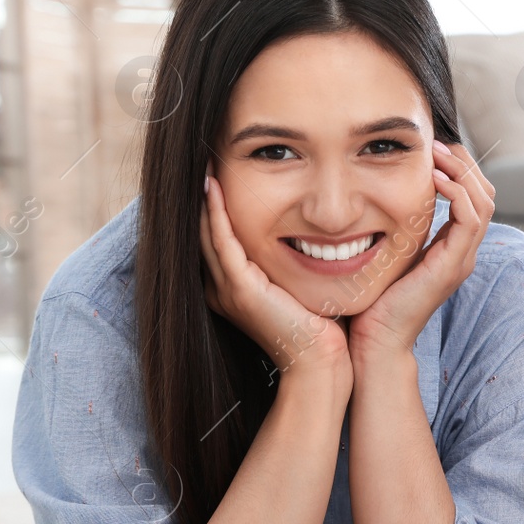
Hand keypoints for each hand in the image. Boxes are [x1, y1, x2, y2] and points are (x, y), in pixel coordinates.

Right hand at [200, 169, 348, 379]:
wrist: (319, 363)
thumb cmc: (321, 329)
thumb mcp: (300, 288)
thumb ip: (294, 264)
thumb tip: (315, 238)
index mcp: (234, 290)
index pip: (217, 240)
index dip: (213, 208)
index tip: (217, 174)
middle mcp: (222, 289)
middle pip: (204, 233)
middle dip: (203, 198)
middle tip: (204, 160)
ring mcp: (227, 290)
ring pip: (206, 233)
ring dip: (203, 198)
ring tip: (203, 165)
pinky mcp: (240, 289)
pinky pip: (221, 241)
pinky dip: (215, 212)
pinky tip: (211, 186)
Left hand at [349, 140, 494, 357]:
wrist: (374, 342)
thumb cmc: (371, 301)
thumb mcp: (385, 254)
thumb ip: (393, 229)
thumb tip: (373, 196)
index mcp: (451, 248)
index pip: (473, 198)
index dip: (459, 170)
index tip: (433, 150)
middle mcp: (463, 252)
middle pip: (485, 194)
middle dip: (465, 164)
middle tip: (439, 144)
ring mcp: (461, 259)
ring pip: (483, 201)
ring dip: (462, 172)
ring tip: (437, 154)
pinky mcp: (452, 265)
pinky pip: (469, 218)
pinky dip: (456, 192)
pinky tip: (433, 178)